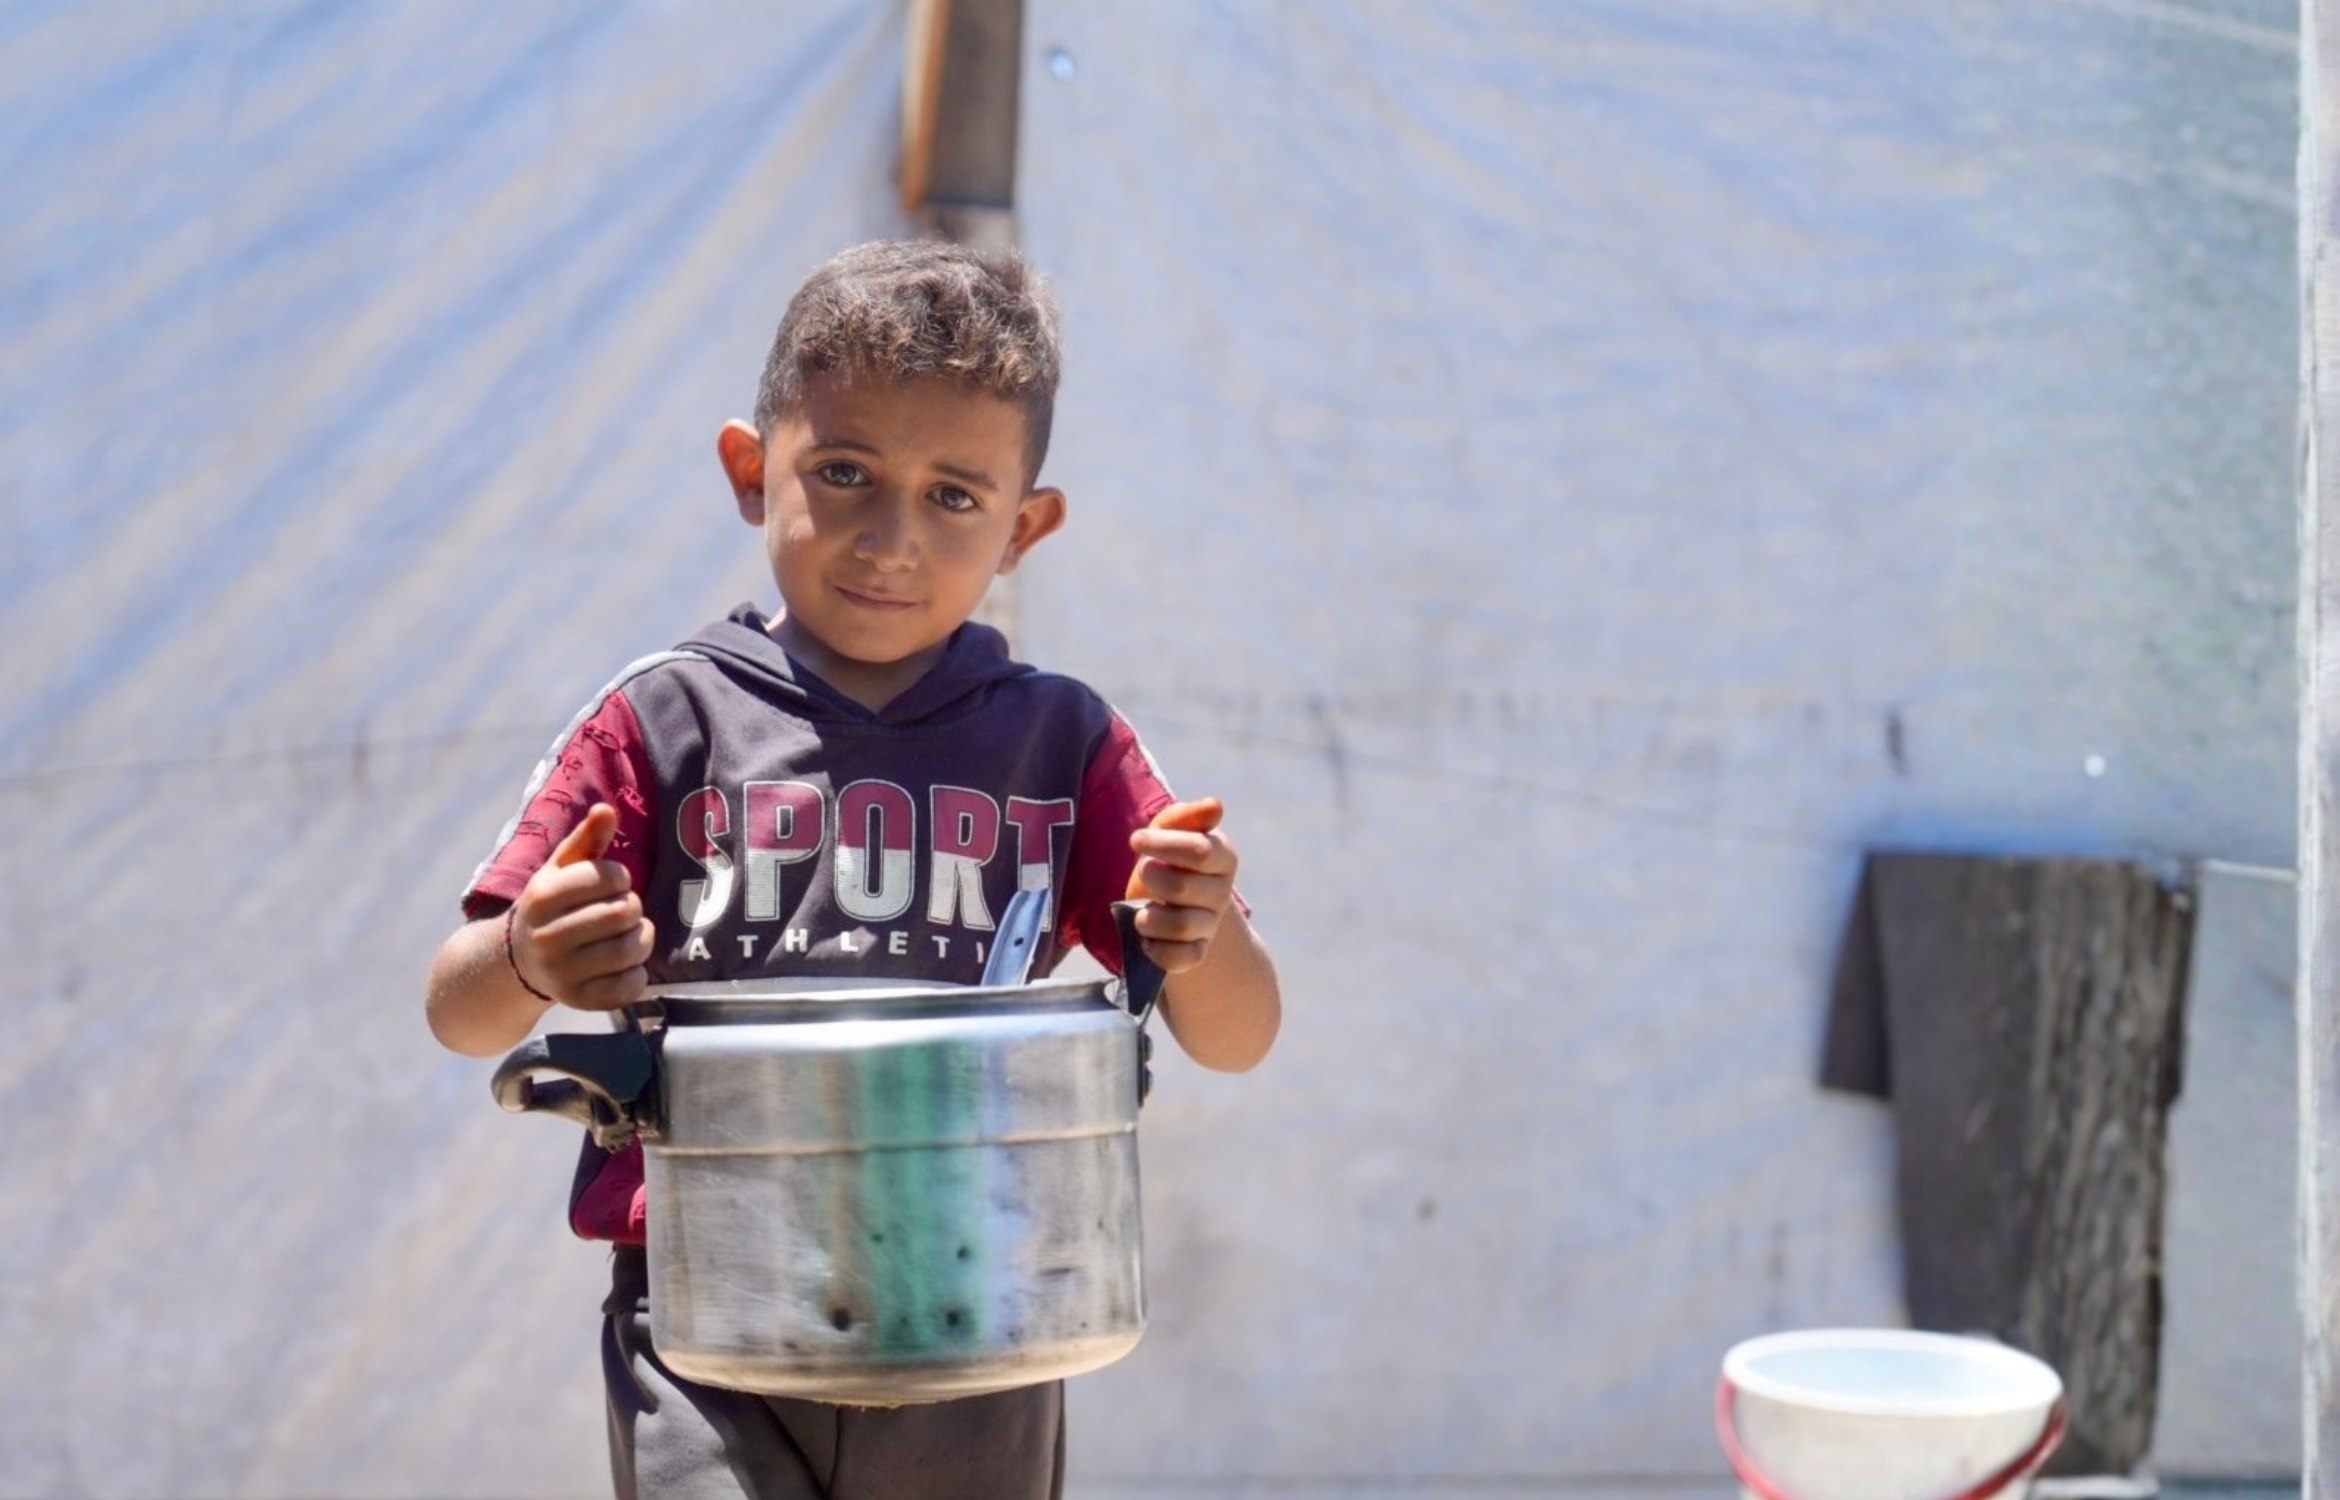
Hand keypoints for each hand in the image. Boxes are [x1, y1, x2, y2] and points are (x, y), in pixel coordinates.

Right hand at [509, 804, 655, 1009]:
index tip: (612, 883)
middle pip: (622, 912)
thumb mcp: (561, 869)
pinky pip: (628, 988)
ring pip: (629, 950)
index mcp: (542, 896)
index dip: (620, 877)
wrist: (518, 961)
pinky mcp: (577, 1001)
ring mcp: (560, 972)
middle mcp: (546, 936)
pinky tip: (627, 964)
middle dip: (632, 907)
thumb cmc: (553, 906)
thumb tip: (607, 810)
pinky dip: (638, 974)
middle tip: (623, 910)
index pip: (608, 876)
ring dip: (641, 938)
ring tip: (630, 933)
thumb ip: (586, 839)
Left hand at [1125, 797, 1236, 974]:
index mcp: (1222, 856)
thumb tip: (1216, 805)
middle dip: (1152, 878)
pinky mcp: (1196, 952)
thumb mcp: (1168, 832)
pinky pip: (1182, 958)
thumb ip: (1184, 818)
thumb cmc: (1167, 860)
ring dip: (1150, 918)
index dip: (1164, 844)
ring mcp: (1210, 924)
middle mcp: (1222, 892)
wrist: (1170, 904)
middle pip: (1183, 888)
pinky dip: (1158, 950)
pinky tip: (1146, 940)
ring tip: (1141, 912)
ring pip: (1182, 926)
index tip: (1136, 839)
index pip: (1200, 851)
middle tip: (1142, 873)